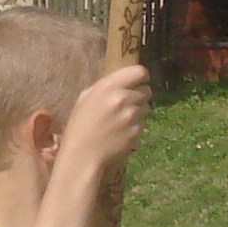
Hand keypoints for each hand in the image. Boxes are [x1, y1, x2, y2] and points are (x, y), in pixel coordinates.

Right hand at [55, 64, 152, 179]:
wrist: (83, 155)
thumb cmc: (80, 125)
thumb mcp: (86, 98)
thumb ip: (106, 86)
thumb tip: (124, 81)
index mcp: (109, 86)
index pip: (140, 72)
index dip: (141, 77)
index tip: (137, 83)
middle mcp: (123, 99)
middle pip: (147, 90)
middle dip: (139, 96)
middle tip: (127, 105)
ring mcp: (132, 116)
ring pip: (147, 108)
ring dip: (138, 112)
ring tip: (121, 121)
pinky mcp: (137, 132)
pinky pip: (143, 124)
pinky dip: (135, 128)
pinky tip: (121, 133)